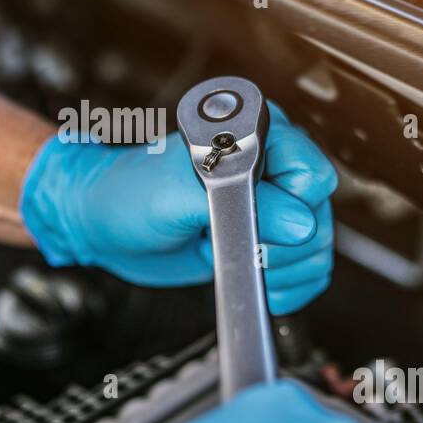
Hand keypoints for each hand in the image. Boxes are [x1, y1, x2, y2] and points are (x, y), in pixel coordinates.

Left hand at [19, 104, 336, 313]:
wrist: (102, 223)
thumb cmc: (127, 193)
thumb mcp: (175, 195)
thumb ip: (238, 204)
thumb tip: (298, 222)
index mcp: (254, 136)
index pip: (312, 172)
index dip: (290, 207)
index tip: (250, 222)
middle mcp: (272, 167)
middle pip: (320, 214)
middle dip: (284, 246)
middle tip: (239, 246)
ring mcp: (272, 205)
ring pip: (318, 247)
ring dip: (285, 269)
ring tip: (239, 261)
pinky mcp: (265, 240)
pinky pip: (306, 270)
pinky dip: (288, 286)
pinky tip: (255, 282)